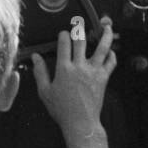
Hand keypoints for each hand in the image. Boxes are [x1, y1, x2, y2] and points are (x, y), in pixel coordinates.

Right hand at [32, 18, 115, 147]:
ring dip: (105, 36)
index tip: (63, 33)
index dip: (63, 35)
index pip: (64, 44)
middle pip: (82, 41)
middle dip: (80, 30)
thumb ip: (40, 72)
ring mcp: (94, 71)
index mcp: (64, 69)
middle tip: (80, 24)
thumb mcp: (45, 92)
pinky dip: (112, 55)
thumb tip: (35, 57)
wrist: (81, 123)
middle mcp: (80, 66)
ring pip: (102, 48)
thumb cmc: (62, 109)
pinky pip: (111, 63)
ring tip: (106, 27)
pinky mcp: (103, 78)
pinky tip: (110, 51)